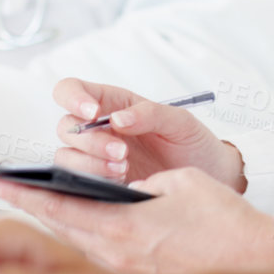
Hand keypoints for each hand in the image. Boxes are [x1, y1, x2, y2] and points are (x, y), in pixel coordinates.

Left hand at [0, 166, 273, 273]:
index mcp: (124, 227)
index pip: (61, 209)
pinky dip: (80, 239)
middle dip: (31, 212)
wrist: (253, 257)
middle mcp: (118, 255)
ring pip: (76, 246)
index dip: (27, 196)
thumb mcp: (180, 182)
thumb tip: (126, 186)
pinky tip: (77, 228)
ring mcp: (126, 272)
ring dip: (55, 226)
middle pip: (60, 232)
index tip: (2, 184)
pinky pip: (97, 257)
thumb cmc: (224, 223)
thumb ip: (144, 183)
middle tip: (7, 194)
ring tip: (36, 206)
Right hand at [52, 78, 243, 189]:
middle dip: (90, 141)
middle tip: (122, 153)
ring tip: (124, 169)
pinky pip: (77, 182)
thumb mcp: (179, 121)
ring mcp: (96, 157)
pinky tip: (121, 182)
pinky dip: (92, 182)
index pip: (72, 90)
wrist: (207, 176)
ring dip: (90, 164)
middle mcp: (98, 128)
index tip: (92, 112)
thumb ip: (150, 113)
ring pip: (66, 157)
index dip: (73, 97)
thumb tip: (117, 118)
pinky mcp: (99, 183)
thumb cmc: (191, 142)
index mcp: (113, 103)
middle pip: (67, 127)